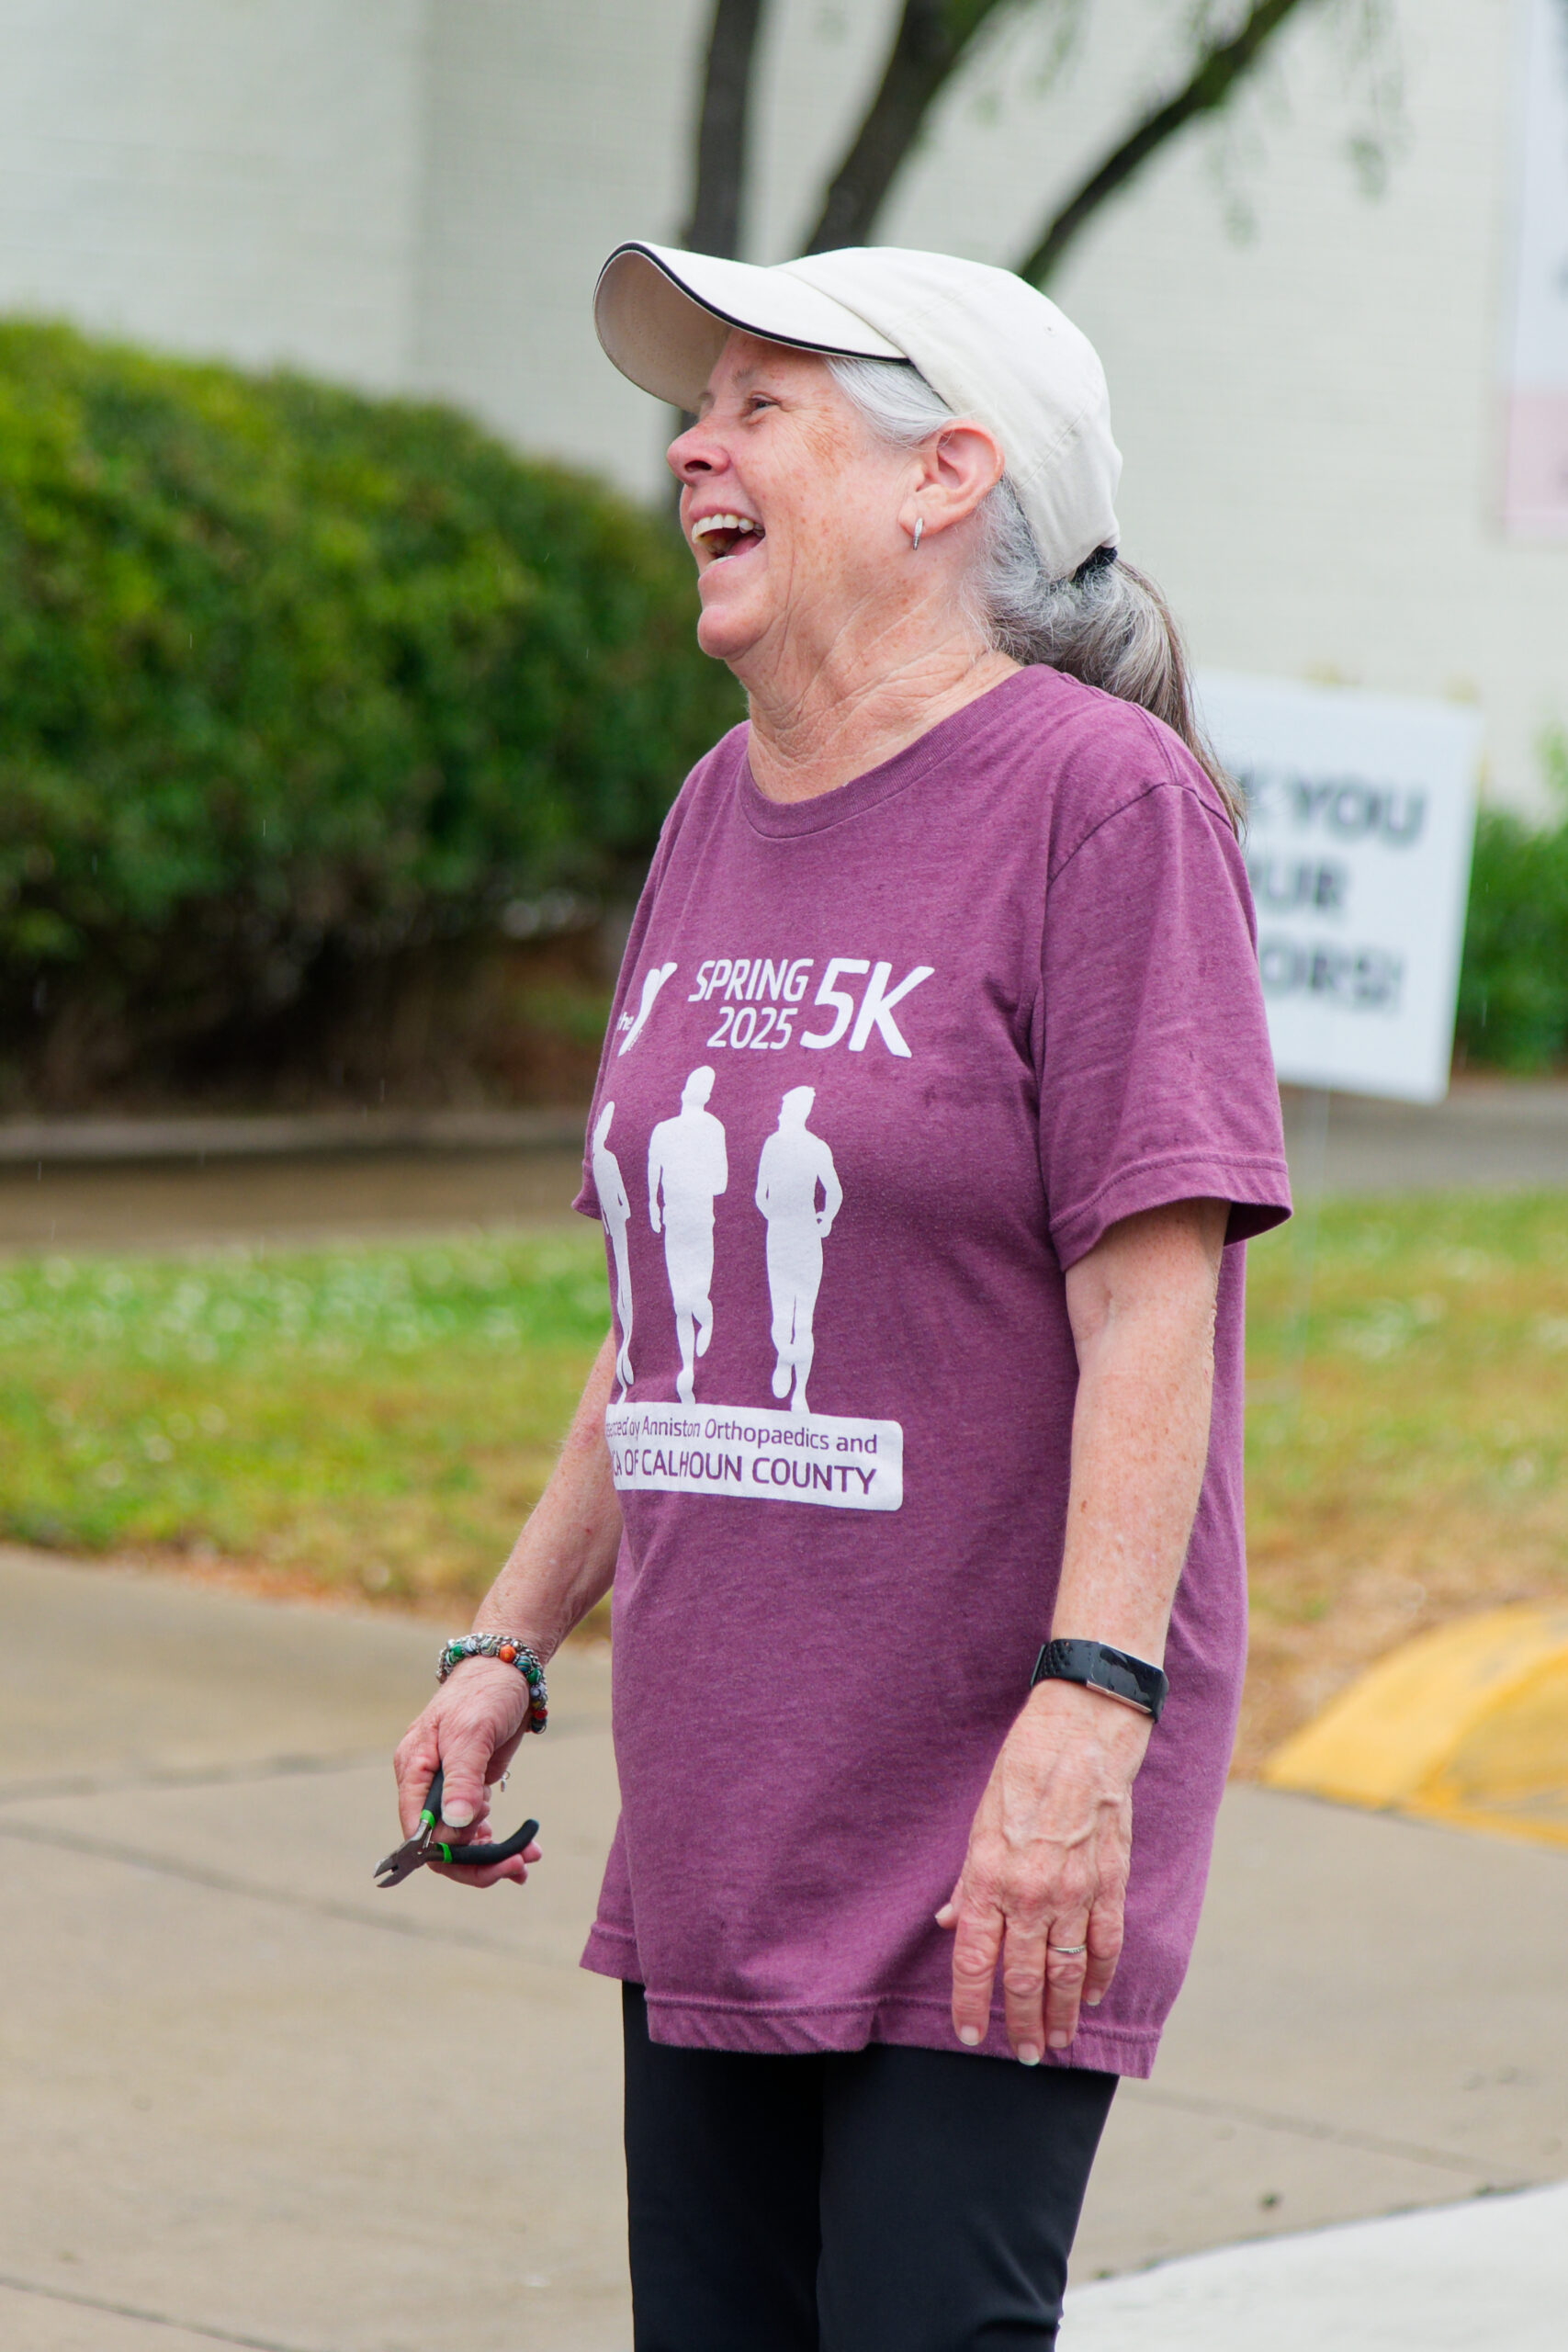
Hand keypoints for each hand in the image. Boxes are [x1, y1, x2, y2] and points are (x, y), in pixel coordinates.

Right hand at [392, 1658, 537, 1889]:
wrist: (510, 1669)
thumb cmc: (485, 1693)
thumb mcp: (472, 1734)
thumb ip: (462, 1780)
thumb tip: (453, 1826)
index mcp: (414, 1769)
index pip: (417, 1829)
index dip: (448, 1850)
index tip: (485, 1850)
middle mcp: (426, 1783)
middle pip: (439, 1842)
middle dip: (475, 1861)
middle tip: (515, 1866)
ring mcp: (449, 1788)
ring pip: (459, 1840)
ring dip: (491, 1857)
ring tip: (526, 1860)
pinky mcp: (471, 1788)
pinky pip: (476, 1827)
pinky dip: (497, 1843)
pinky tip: (524, 1851)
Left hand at [938, 1679, 1148, 2061]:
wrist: (1080, 1739)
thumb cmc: (1021, 1774)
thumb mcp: (979, 1824)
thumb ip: (969, 1882)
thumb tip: (951, 1923)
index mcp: (990, 1877)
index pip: (975, 1959)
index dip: (970, 2002)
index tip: (969, 2033)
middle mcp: (1031, 1893)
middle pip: (1023, 1978)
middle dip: (1021, 2023)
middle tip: (1024, 2054)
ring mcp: (1075, 1892)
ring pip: (1067, 1972)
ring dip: (1062, 2013)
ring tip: (1058, 2041)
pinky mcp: (1111, 1884)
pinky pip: (1105, 1944)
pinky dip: (1099, 1976)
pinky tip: (1093, 1995)